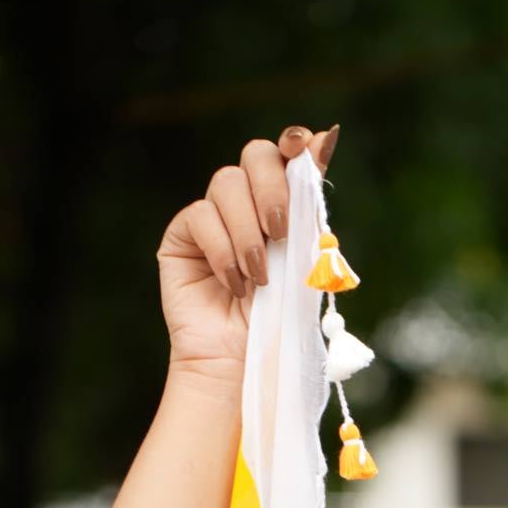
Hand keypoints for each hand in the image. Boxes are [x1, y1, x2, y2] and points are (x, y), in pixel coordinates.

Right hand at [157, 123, 338, 384]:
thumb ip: (311, 209)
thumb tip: (324, 141)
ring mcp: (214, 217)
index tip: (308, 147)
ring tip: (259, 279)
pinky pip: (201, 216)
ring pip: (226, 183)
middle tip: (280, 231)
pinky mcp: (183, 235)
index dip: (297, 143)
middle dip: (272, 187)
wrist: (242, 366)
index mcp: (284, 208)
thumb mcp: (305, 265)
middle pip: (255, 155)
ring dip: (248, 233)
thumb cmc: (279, 325)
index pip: (289, 157)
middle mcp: (248, 205)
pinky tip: (235, 285)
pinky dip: (223, 251)